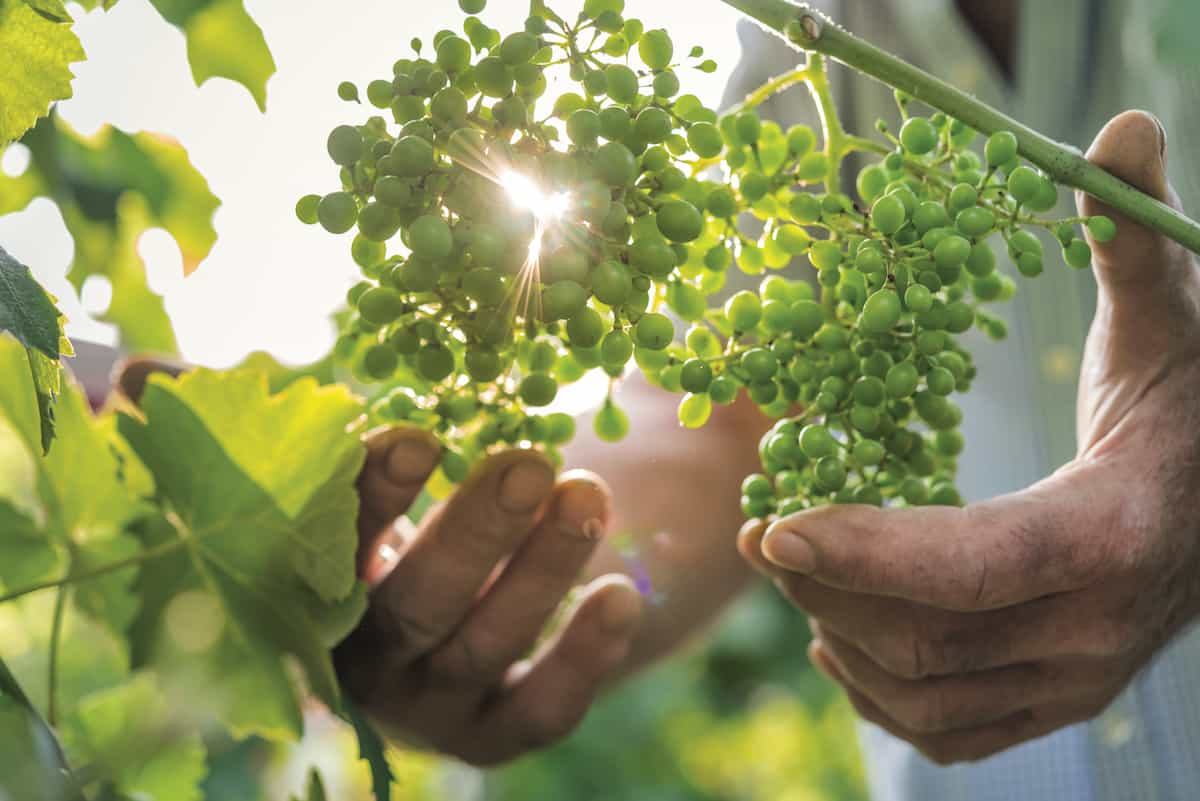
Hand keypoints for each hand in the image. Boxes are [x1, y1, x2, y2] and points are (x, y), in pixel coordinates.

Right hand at [335, 428, 642, 765]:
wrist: (459, 625)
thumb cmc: (426, 528)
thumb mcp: (404, 486)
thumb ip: (404, 439)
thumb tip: (426, 326)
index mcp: (325, 589)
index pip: (337, 545)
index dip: (374, 496)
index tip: (420, 436)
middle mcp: (368, 658)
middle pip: (415, 605)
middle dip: (474, 533)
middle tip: (530, 464)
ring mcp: (429, 706)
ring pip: (481, 648)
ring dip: (538, 572)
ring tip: (587, 496)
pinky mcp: (491, 737)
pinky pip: (540, 711)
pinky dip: (583, 658)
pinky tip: (621, 596)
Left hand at [740, 111, 1199, 763]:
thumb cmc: (1190, 401)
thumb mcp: (1172, 315)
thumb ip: (1133, 238)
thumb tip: (1120, 126)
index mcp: (1112, 534)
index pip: (970, 567)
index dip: (864, 551)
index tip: (771, 527)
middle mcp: (1093, 630)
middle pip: (923, 637)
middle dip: (825, 587)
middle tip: (765, 532)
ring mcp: (1075, 681)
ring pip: (922, 693)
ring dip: (838, 634)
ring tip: (796, 571)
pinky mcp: (1054, 704)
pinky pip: (946, 731)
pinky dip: (878, 693)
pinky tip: (842, 636)